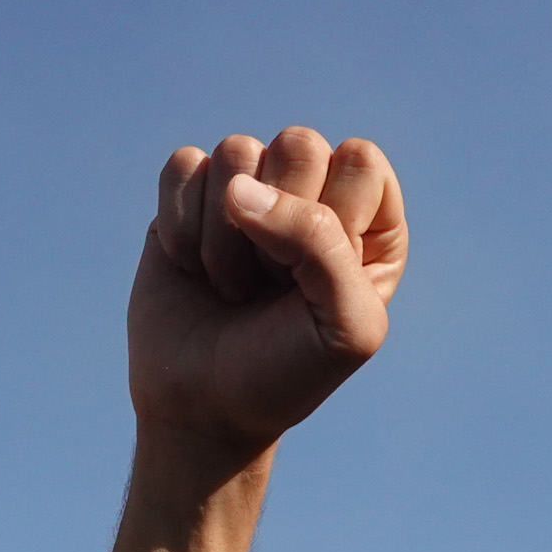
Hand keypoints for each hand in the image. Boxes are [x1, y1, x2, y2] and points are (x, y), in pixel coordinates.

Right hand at [131, 129, 407, 456]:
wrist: (204, 407)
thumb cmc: (284, 373)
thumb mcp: (340, 325)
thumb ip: (319, 245)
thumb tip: (238, 188)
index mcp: (371, 218)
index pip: (358, 161)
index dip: (330, 223)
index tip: (312, 285)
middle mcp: (313, 192)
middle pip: (298, 145)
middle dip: (276, 229)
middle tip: (270, 286)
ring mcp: (250, 190)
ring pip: (236, 153)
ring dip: (224, 238)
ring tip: (232, 286)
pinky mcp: (190, 195)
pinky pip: (183, 167)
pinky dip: (181, 227)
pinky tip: (192, 267)